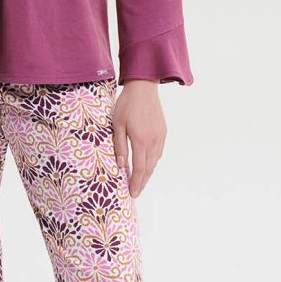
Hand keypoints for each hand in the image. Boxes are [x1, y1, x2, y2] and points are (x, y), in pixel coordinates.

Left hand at [112, 80, 166, 197]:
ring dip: (148, 173)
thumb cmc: (126, 105)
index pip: (139, 169)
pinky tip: (147, 164)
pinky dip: (153, 162)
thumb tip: (121, 165)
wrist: (143, 88)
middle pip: (149, 169)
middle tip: (136, 193)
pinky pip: (158, 152)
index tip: (132, 193)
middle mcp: (153, 142)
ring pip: (155, 161)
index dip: (136, 183)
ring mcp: (160, 137)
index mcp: (141, 141)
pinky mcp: (162, 132)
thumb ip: (120, 146)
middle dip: (142, 182)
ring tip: (140, 182)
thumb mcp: (117, 125)